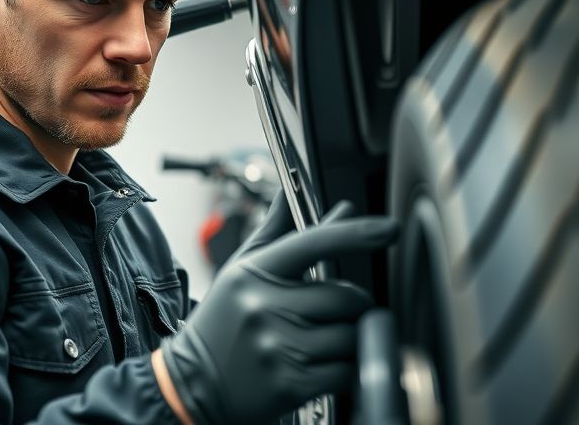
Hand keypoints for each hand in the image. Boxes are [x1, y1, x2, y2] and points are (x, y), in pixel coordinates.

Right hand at [159, 197, 399, 424]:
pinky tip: (320, 366)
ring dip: (349, 339)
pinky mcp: (290, 385)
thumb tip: (290, 191)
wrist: (191, 386)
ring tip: (320, 342)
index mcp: (253, 274)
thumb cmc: (221, 325)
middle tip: (334, 312)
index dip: (355, 233)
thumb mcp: (239, 272)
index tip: (387, 229)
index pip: (313, 244)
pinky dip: (345, 369)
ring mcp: (277, 347)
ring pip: (350, 335)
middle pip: (345, 296)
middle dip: (353, 304)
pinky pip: (346, 371)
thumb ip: (273, 231)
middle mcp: (263, 308)